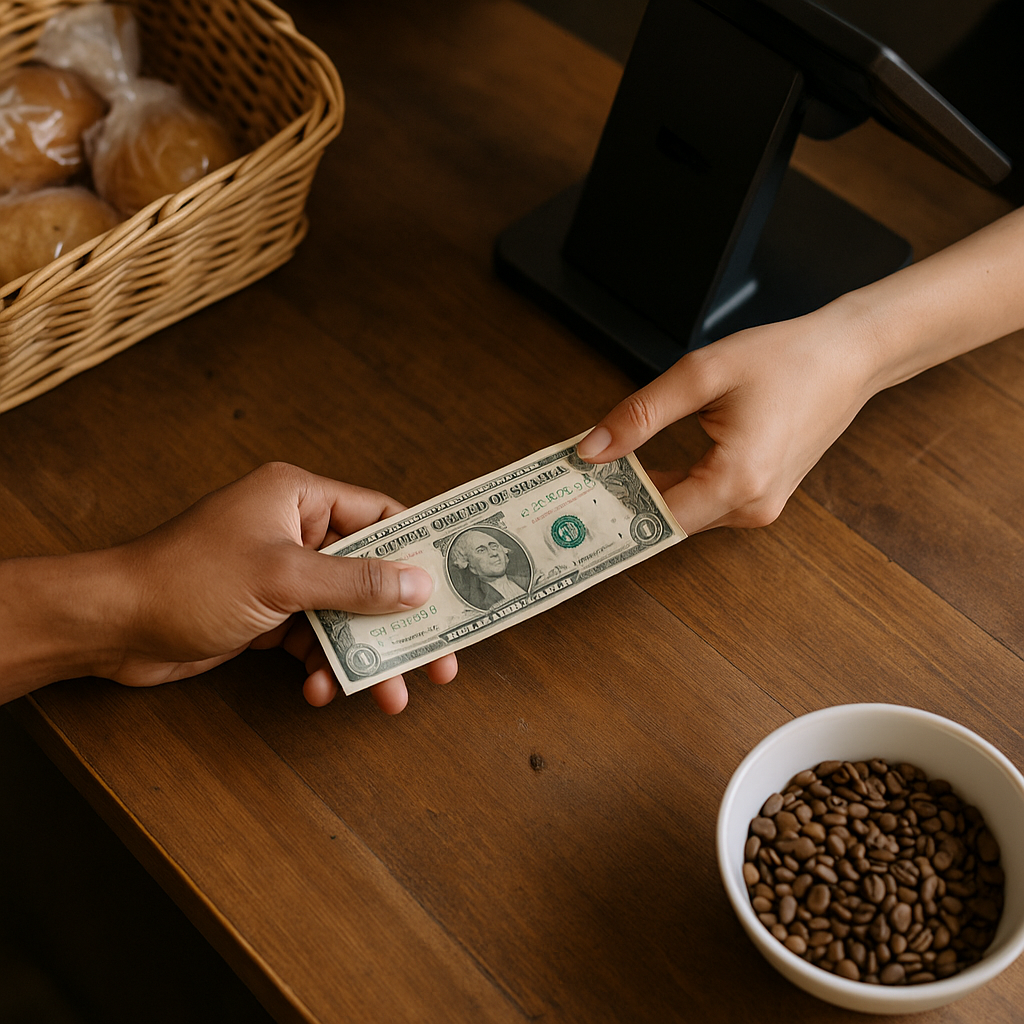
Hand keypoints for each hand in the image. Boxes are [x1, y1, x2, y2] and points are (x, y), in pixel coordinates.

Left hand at [110, 462, 456, 712]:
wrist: (111, 626)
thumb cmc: (189, 580)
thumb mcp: (283, 578)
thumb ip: (355, 583)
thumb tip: (419, 584)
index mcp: (299, 497)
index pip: (379, 516)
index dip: (420, 549)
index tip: (457, 582)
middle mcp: (293, 530)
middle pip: (368, 573)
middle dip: (399, 620)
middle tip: (438, 659)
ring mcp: (280, 574)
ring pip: (343, 613)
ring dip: (364, 654)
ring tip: (389, 694)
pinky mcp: (265, 612)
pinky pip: (312, 637)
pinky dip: (321, 664)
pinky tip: (319, 690)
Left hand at [576, 302, 879, 533]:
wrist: (849, 355)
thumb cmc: (786, 358)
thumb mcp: (701, 375)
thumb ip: (640, 415)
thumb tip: (592, 450)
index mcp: (739, 480)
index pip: (656, 517)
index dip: (611, 510)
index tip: (572, 502)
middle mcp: (753, 506)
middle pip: (668, 520)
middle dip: (622, 501)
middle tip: (574, 485)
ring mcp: (761, 506)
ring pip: (685, 513)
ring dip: (646, 494)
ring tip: (602, 472)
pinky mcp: (762, 497)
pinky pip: (705, 502)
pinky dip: (673, 488)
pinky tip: (642, 468)